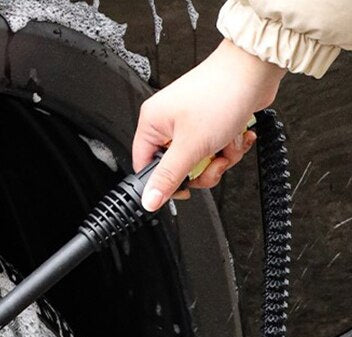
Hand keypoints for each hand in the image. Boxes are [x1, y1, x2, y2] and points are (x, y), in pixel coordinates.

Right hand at [133, 39, 285, 211]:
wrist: (257, 69)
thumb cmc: (222, 92)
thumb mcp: (190, 146)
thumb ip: (168, 178)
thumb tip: (149, 200)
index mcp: (152, 123)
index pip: (145, 167)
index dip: (163, 182)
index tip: (182, 186)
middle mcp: (168, 122)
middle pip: (175, 168)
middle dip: (201, 170)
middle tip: (211, 161)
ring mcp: (190, 122)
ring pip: (198, 161)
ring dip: (219, 159)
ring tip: (227, 144)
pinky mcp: (211, 122)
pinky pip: (214, 149)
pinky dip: (229, 147)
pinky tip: (236, 135)